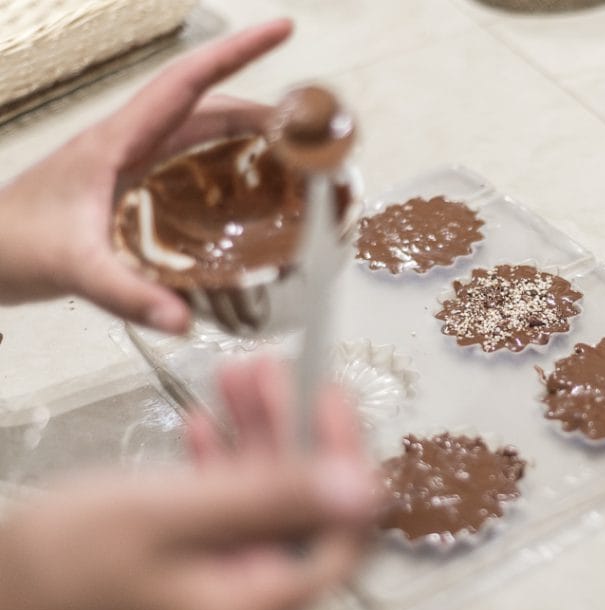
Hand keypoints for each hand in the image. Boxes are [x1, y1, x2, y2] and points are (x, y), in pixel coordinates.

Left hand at [0, 20, 293, 333]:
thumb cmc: (14, 246)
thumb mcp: (75, 268)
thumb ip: (129, 294)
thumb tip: (184, 319)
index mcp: (119, 141)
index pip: (187, 83)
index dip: (236, 53)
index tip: (281, 30)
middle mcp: (130, 144)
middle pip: (207, 106)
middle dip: (261, 105)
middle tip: (310, 124)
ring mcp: (131, 164)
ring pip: (201, 133)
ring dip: (247, 135)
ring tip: (293, 154)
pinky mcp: (132, 188)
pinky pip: (191, 164)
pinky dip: (227, 165)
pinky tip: (248, 190)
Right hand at [0, 360, 377, 609]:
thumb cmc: (47, 579)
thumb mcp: (166, 516)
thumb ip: (270, 501)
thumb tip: (360, 489)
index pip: (340, 534)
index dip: (345, 460)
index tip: (329, 400)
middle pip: (293, 514)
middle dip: (286, 432)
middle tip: (271, 372)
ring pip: (254, 513)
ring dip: (248, 442)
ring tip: (236, 378)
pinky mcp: (183, 598)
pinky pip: (218, 532)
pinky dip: (214, 478)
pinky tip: (204, 427)